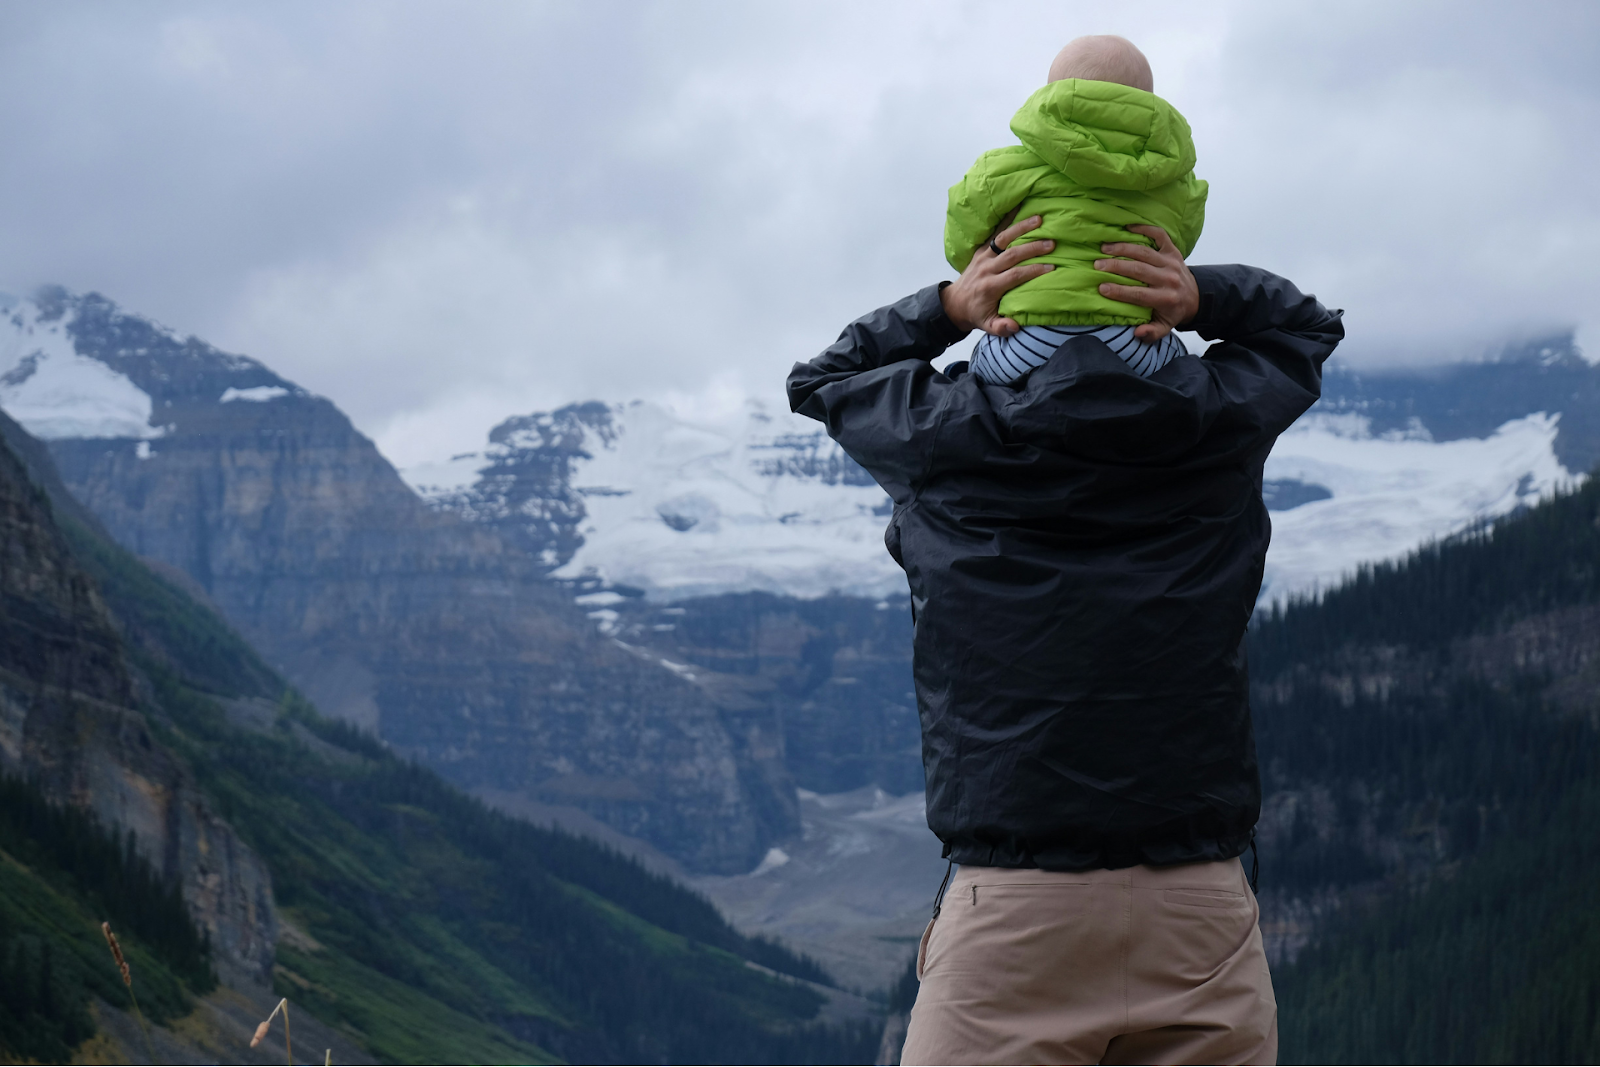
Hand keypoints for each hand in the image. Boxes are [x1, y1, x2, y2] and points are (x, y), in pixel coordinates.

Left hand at [940, 215, 1054, 335]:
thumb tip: (1014, 327)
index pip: (1014, 276)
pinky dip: (1007, 220)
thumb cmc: (976, 314)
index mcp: (990, 287)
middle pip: (1011, 255)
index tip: (1051, 267)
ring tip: (1039, 219)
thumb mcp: (987, 325)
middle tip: (1052, 243)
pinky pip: (994, 233)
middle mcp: (986, 269)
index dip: (1033, 271)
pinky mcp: (981, 250)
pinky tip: (1020, 207)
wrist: (954, 303)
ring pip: (1002, 239)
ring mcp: (983, 257)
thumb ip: (1001, 327)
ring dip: (1021, 228)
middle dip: (1032, 248)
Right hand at [1095, 225, 1198, 341]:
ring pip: (1144, 252)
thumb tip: (1137, 332)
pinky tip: (1127, 227)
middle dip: (1116, 266)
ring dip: (1123, 247)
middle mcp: (1169, 279)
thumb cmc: (1172, 312)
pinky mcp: (1173, 250)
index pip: (1139, 293)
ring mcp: (1171, 262)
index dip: (1119, 291)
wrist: (1195, 297)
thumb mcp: (1164, 328)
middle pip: (1139, 269)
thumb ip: (1151, 333)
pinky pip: (1159, 235)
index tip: (1101, 287)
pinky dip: (1144, 228)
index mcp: (1166, 298)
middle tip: (1097, 264)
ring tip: (1104, 247)